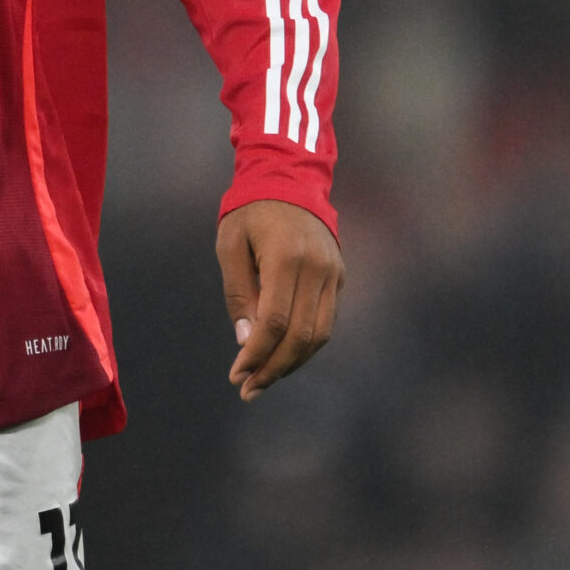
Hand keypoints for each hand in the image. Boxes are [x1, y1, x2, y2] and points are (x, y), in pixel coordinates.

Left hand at [217, 200, 342, 400]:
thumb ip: (238, 292)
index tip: (236, 374)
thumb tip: (245, 340)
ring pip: (318, 335)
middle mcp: (316, 268)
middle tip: (249, 389)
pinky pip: (325, 321)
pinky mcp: (340, 276)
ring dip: (292, 364)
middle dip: (273, 369)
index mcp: (285, 257)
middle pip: (300, 336)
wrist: (289, 180)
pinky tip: (282, 357)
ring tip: (264, 380)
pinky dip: (305, 345)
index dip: (256, 354)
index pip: (274, 321)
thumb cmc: (250, 212)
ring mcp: (333, 273)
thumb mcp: (230, 244)